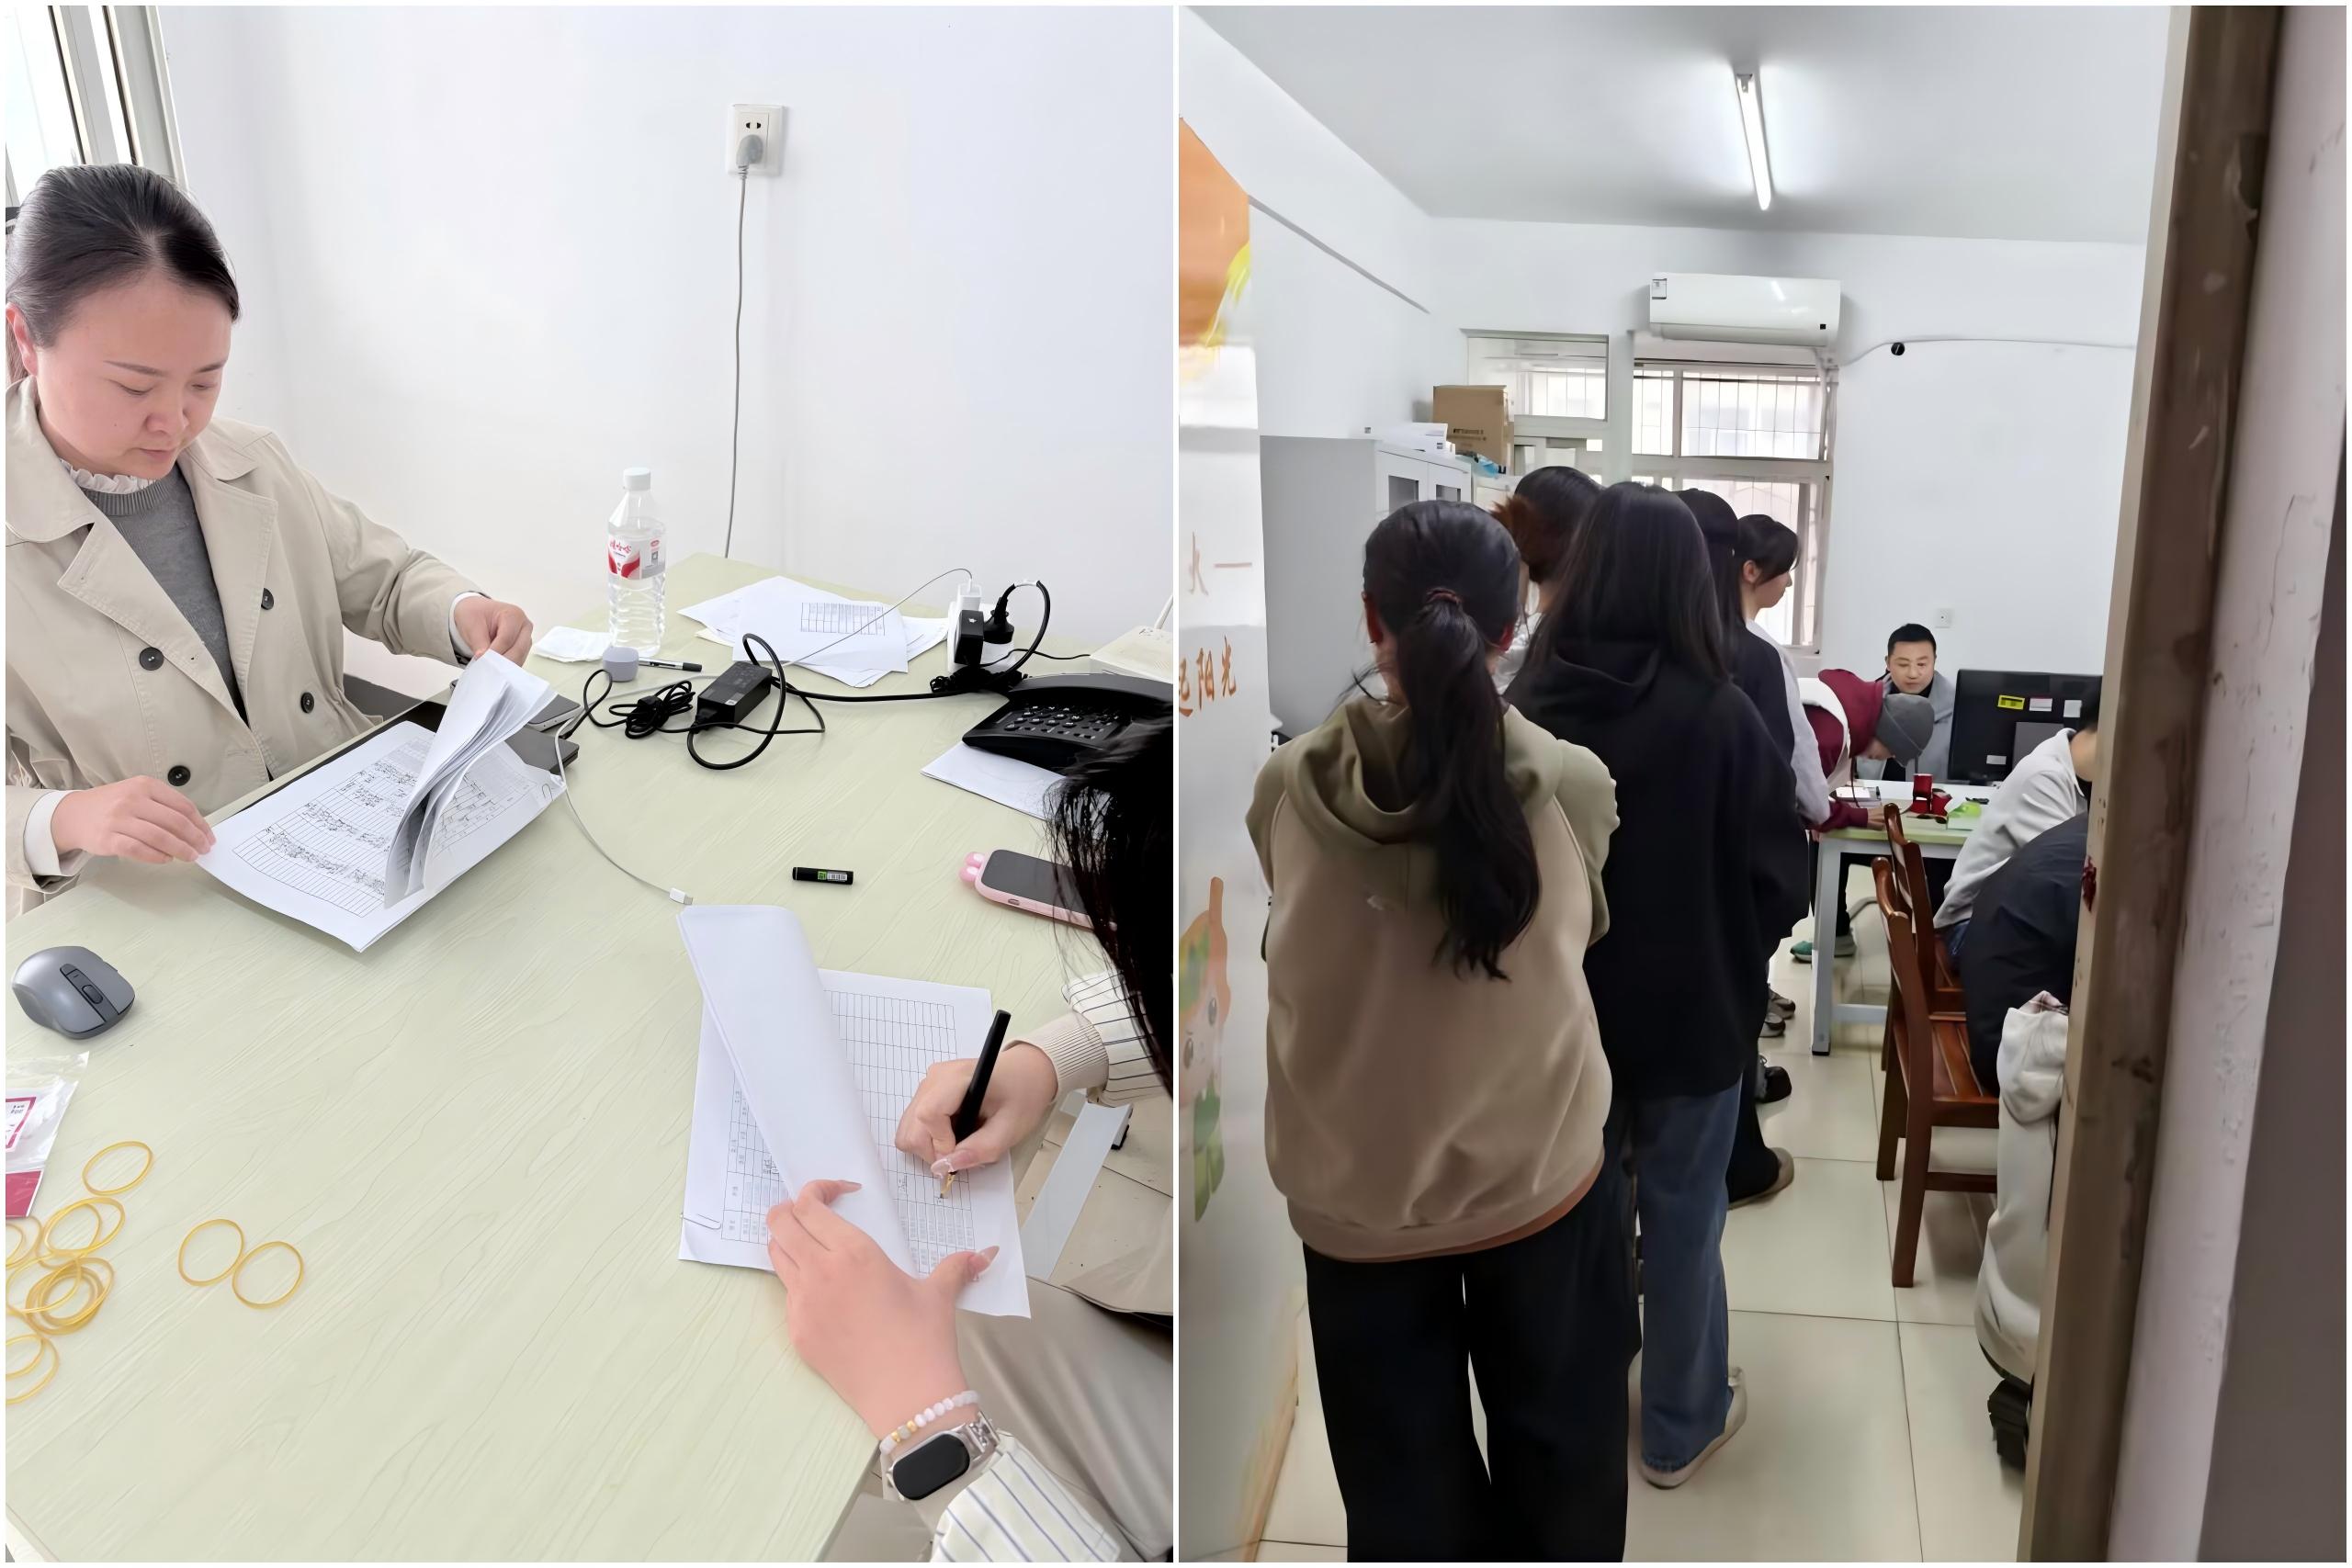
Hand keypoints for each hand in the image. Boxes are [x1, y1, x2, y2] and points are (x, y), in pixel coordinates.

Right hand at [50, 777, 214, 863]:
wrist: (73, 814)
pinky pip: (139, 850)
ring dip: (180, 850)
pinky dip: (157, 856)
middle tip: (203, 850)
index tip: (209, 837)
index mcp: (145, 786)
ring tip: (190, 857)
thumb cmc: (112, 805)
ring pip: (160, 837)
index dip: (201, 824)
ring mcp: (118, 819)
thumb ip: (164, 806)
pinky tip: (167, 859)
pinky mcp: (107, 839)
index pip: (183, 806)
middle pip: (175, 822)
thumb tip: (196, 828)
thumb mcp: (138, 794)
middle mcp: (132, 800)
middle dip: (194, 838)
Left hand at [453, 596, 533, 660]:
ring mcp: (525, 637)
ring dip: (505, 665)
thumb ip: (479, 643)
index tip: (482, 660)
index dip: (494, 652)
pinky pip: (518, 660)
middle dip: (501, 661)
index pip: (507, 639)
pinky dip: (506, 666)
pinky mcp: (523, 647)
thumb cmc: (476, 615)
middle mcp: (524, 626)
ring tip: (489, 668)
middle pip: (518, 649)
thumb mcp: (472, 626)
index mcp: (513, 614)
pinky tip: (495, 666)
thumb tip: (483, 659)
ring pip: (520, 657)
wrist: (478, 614)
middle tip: (486, 668)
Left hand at [766, 1179, 997, 1437]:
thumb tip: (985, 1254)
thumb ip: (956, 1266)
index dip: (817, 1190)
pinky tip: (830, 1296)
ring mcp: (802, 1305)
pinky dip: (799, 1283)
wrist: (907, 1398)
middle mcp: (820, 1273)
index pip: (809, 1205)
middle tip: (818, 1215)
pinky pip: (787, 1295)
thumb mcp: (939, 1294)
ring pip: (775, 1256)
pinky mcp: (797, 1333)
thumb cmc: (925, 1339)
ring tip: (819, 1250)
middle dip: (791, 1210)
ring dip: (790, 1243)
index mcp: (854, 1253)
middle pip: (779, 1223)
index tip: (842, 1194)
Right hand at [896, 1042, 1059, 1178]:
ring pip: (909, 1129)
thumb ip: (979, 1150)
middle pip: (913, 1127)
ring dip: (931, 1146)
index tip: (960, 1152)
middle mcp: (935, 1077)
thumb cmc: (1022, 1094)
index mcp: (958, 1077)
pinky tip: (954, 1132)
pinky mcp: (926, 1092)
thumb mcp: (1010, 1129)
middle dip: (934, 1151)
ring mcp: (927, 1084)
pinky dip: (930, 1138)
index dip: (940, 1143)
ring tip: (961, 1140)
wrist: (1026, 1073)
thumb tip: (943, 1167)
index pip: (928, 1115)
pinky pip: (914, 1125)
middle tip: (963, 1151)